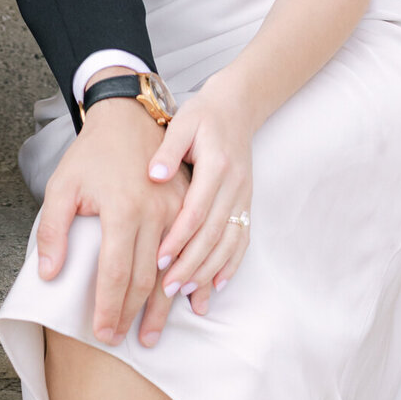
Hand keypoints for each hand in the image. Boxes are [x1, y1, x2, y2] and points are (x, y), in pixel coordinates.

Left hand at [37, 98, 190, 349]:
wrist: (127, 117)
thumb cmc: (92, 153)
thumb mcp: (61, 185)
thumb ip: (53, 231)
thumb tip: (49, 274)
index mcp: (123, 210)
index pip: (115, 274)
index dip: (109, 308)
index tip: (102, 333)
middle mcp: (156, 213)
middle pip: (147, 279)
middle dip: (134, 315)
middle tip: (124, 341)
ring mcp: (177, 210)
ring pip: (173, 270)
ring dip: (163, 308)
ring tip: (152, 335)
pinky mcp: (188, 206)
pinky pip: (193, 251)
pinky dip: (194, 281)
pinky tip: (192, 303)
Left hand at [149, 74, 252, 317]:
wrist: (237, 106)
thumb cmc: (203, 115)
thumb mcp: (182, 123)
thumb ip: (168, 150)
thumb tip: (154, 175)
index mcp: (216, 166)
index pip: (197, 210)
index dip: (180, 238)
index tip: (159, 260)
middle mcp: (234, 185)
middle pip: (213, 234)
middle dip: (191, 264)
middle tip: (167, 289)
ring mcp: (244, 196)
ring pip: (229, 242)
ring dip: (208, 270)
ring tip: (186, 293)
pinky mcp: (246, 202)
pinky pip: (242, 239)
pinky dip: (231, 264)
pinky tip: (217, 285)